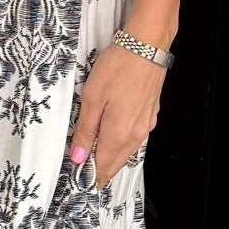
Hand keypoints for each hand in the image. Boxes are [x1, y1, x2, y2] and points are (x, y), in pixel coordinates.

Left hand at [71, 41, 164, 184]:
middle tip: (85, 177)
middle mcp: (135, 135)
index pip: (101, 167)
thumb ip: (85, 130)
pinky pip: (135, 140)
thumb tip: (78, 157)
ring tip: (96, 162)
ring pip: (126, 153)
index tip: (77, 182)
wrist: (147, 46)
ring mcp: (145, 125)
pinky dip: (123, 146)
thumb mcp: (91, 98)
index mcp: (117, 134)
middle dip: (100, 172)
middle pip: (115, 164)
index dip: (89, 177)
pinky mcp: (150, 115)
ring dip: (112, 160)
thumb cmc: (119, 67)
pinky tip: (114, 141)